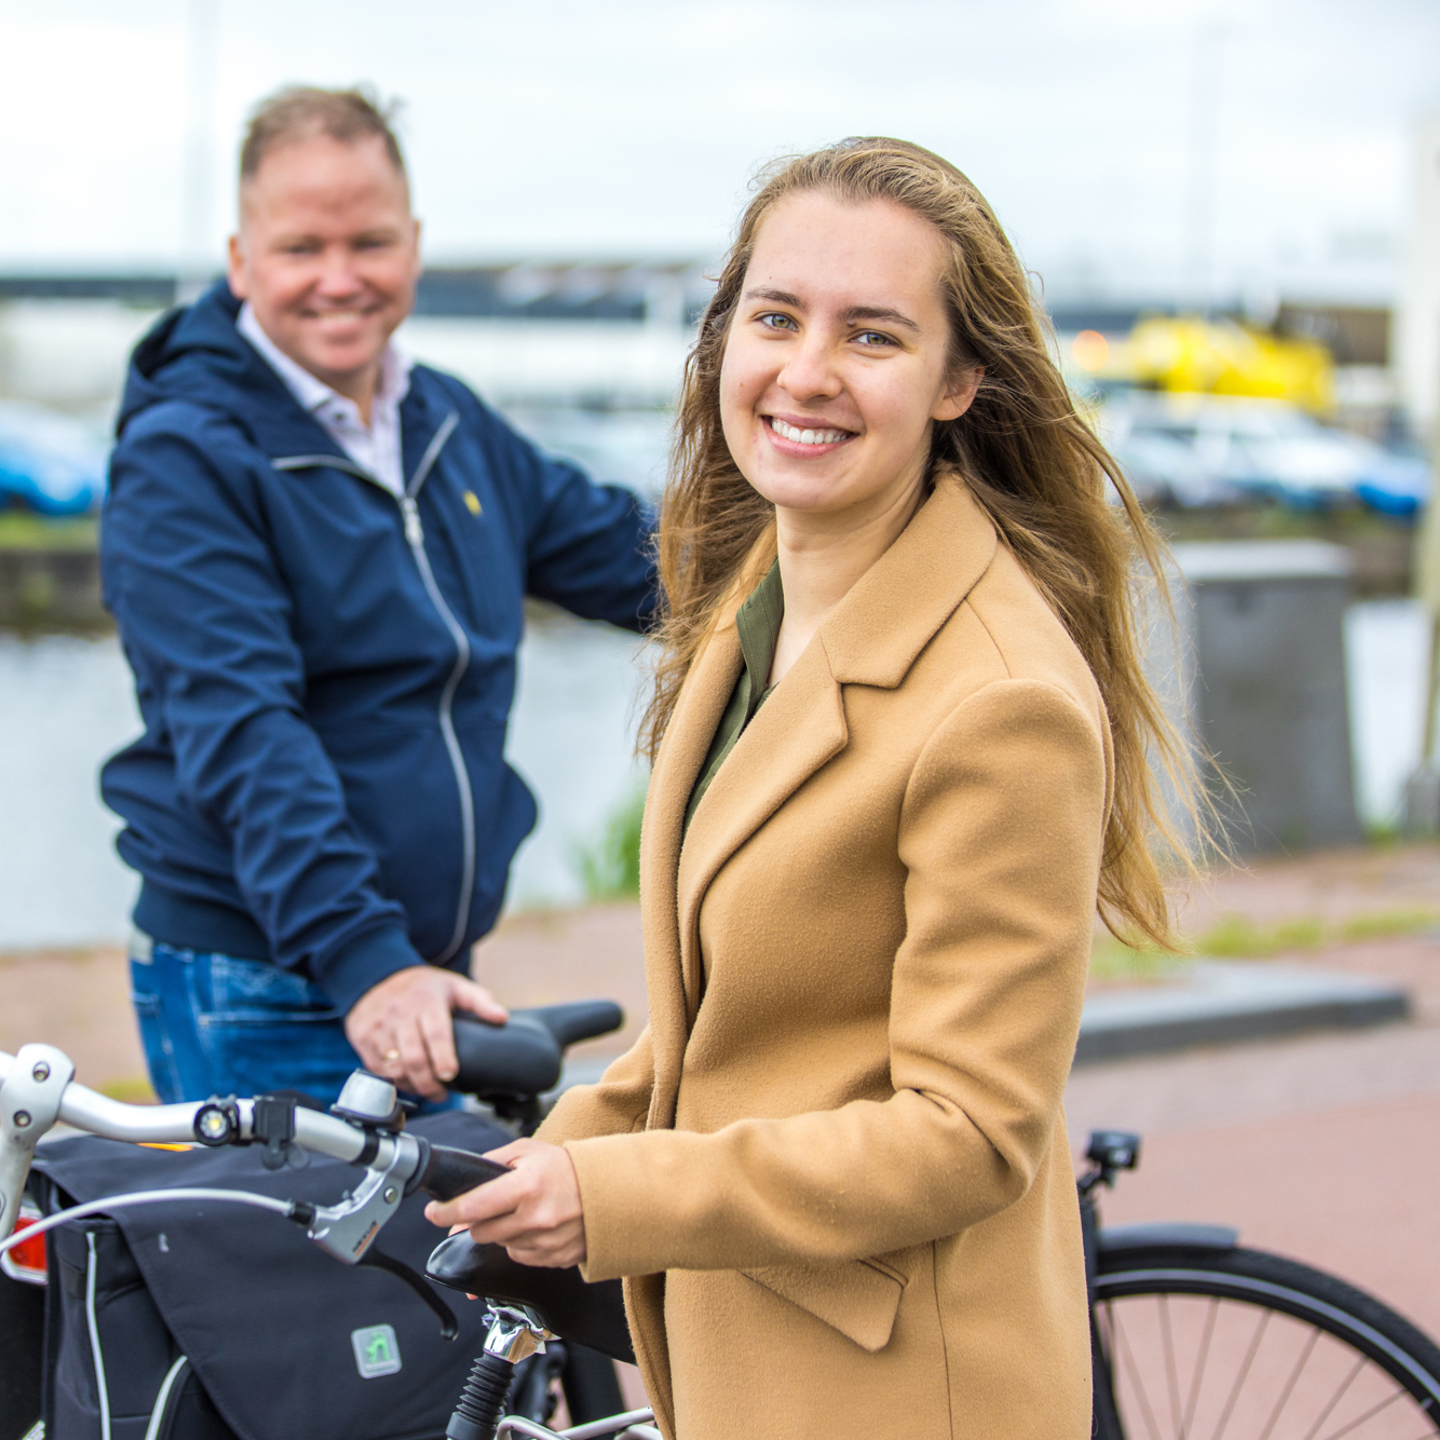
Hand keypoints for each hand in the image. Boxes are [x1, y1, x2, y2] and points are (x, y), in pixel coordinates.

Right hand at [345, 966, 507, 1099]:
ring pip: (393, 1067)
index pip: (435, 1032)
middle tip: (442, 1093)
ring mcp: (377, 1026)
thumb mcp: (454, 985)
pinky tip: (408, 1082)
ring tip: (428, 1090)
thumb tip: (502, 1018)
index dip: (442, 1057)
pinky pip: (377, 1069)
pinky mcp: (362, 1038)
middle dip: (428, 1082)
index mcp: (425, 1000)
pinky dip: (394, 1081)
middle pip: (413, 1056)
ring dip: (412, 1085)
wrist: (376, 978)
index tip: (450, 1074)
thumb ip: (480, 1001)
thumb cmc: (421, 987)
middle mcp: (399, 1013)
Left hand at [425, 1138, 585, 1268]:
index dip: (447, 1211)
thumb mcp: (528, 1151)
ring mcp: (544, 1242)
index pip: (474, 1205)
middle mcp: (534, 1218)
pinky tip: (537, 1226)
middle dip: (479, 1220)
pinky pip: (520, 1256)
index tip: (433, 1212)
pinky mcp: (553, 1259)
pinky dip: (521, 1243)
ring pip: (499, 1244)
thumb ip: (493, 1162)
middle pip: (481, 1232)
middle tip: (494, 1205)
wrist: (609, 1191)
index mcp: (525, 1186)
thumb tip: (466, 1181)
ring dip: (502, 1231)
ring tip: (524, 1211)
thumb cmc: (567, 1168)